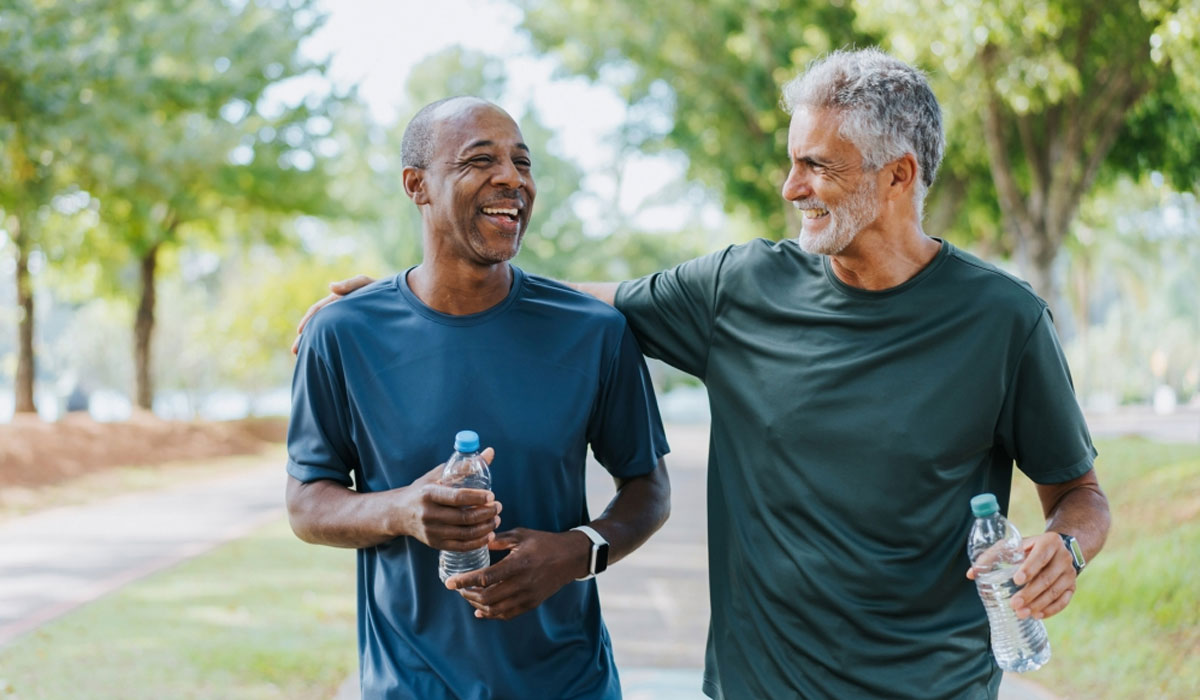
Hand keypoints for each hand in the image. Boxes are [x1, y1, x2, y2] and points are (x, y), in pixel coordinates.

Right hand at [291, 275, 376, 354]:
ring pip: (325, 336)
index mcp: (338, 301)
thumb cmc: (383, 292)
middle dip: (305, 338)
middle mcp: (338, 313)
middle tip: (295, 351)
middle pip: (317, 326)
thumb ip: (351, 284)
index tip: (300, 332)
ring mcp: (344, 324)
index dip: (308, 320)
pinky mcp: (354, 335)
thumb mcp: (368, 285)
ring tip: (305, 359)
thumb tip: (330, 286)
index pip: (318, 310)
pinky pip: (337, 342)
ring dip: (314, 345)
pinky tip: (325, 360)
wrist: (398, 303)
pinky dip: (329, 349)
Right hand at [397, 447, 500, 550]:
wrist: (399, 512)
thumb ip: (465, 465)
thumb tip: (490, 452)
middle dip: (486, 513)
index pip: (457, 497)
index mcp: (429, 494)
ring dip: (486, 527)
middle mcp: (428, 514)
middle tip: (498, 507)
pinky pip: (461, 546)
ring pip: (465, 533)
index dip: (477, 497)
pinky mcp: (435, 543)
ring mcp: (431, 531)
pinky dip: (478, 542)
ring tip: (496, 519)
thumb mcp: (439, 474)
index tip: (492, 496)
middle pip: (464, 517)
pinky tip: (489, 534)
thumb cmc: (423, 489)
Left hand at [444, 528, 586, 619]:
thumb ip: (499, 540)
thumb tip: (479, 542)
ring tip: (467, 596)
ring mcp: (528, 596)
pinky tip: (480, 610)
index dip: (464, 581)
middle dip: (467, 594)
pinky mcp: (532, 603)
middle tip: (458, 588)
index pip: (485, 578)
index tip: (448, 583)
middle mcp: (522, 583)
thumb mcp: (522, 535)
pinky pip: (507, 614)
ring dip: (477, 605)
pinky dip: (491, 614)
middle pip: (487, 597)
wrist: (570, 558)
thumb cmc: (544, 542)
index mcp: (518, 564)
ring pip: (495, 609)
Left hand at [965, 532, 1075, 619]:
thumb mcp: (1012, 545)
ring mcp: (1070, 573)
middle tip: (1014, 604)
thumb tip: (971, 574)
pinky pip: (1064, 600)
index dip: (1029, 569)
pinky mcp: (1072, 586)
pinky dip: (1051, 610)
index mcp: (1049, 542)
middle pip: (1047, 578)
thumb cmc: (1028, 548)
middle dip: (1030, 593)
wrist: (1057, 549)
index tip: (1016, 580)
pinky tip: (1037, 615)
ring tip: (1021, 613)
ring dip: (1038, 604)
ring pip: (1055, 591)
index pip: (1040, 556)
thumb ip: (992, 557)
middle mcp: (1063, 557)